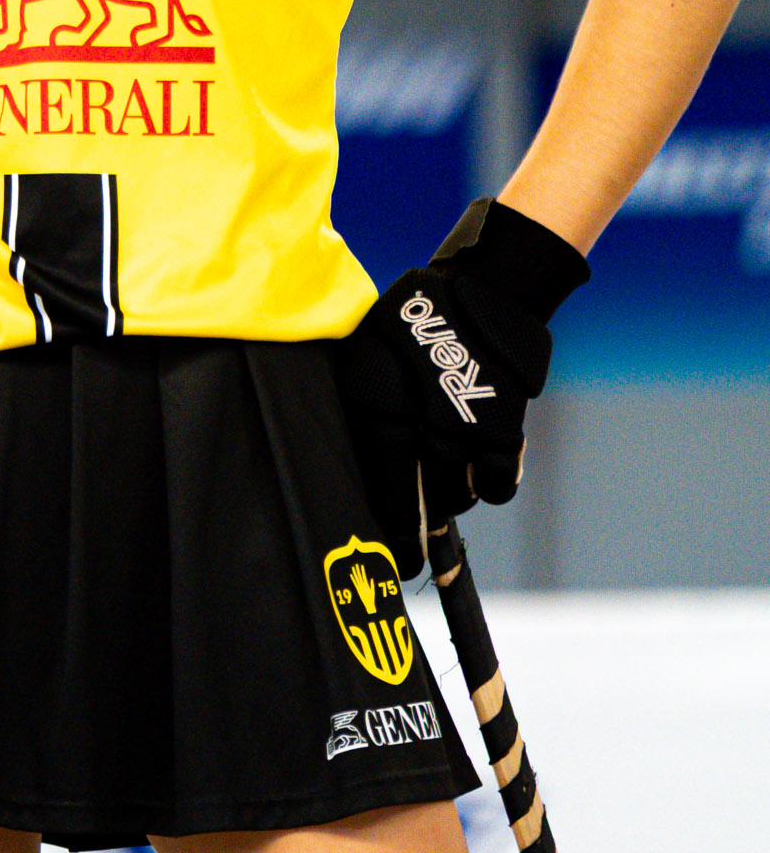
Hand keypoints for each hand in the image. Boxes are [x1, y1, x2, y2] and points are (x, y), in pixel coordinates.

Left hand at [332, 198, 587, 578]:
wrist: (486, 288)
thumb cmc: (416, 318)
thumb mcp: (368, 347)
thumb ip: (361, 404)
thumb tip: (349, 461)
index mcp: (371, 395)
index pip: (369, 475)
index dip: (378, 519)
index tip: (378, 551)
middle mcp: (414, 416)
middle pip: (412, 499)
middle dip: (410, 539)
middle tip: (409, 564)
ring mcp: (460, 426)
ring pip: (455, 495)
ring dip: (452, 497)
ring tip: (448, 481)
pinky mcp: (503, 429)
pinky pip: (497, 487)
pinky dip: (493, 485)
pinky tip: (485, 470)